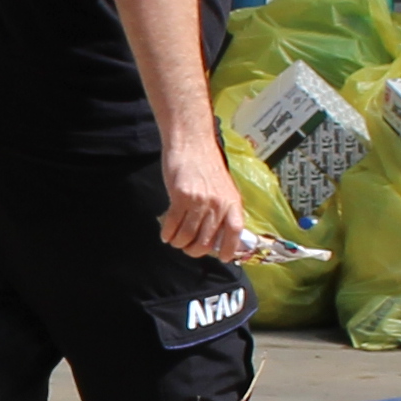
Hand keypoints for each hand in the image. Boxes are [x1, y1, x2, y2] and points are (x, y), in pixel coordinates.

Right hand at [157, 135, 247, 265]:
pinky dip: (167, 234)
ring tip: (175, 241)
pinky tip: (166, 234)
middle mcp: (218, 204)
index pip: (235, 233)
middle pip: (206, 241)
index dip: (230, 249)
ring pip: (187, 236)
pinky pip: (173, 225)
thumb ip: (223, 209)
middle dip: (194, 250)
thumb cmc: (206, 165)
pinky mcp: (181, 196)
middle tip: (187, 248)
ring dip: (179, 243)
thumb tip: (217, 235)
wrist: (191, 143)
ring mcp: (199, 201)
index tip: (224, 258)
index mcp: (232, 202)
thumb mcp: (223, 188)